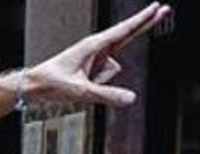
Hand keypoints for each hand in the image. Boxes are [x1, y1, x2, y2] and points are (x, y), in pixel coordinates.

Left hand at [26, 2, 171, 106]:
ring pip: (112, 71)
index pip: (125, 30)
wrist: (33, 87)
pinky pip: (105, 79)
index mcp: (93, 46)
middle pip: (128, 35)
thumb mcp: (80, 92)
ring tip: (77, 84)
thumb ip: (106, 95)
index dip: (143, 19)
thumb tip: (131, 99)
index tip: (158, 6)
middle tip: (166, 9)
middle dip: (145, 23)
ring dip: (100, 81)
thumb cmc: (52, 83)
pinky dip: (96, 86)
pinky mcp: (92, 68)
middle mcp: (96, 49)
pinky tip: (79, 86)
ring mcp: (95, 58)